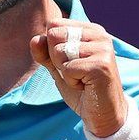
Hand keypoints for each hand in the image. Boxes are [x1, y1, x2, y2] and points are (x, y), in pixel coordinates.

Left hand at [30, 16, 128, 137]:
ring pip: (60, 52)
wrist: (103, 115)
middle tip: (76, 73)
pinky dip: (71, 82)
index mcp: (91, 30)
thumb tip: (35, 39)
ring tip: (82, 80)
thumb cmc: (82, 90)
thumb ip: (45, 53)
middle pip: (55, 35)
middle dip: (57, 59)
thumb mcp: (59, 69)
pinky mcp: (101, 65)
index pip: (54, 25)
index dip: (52, 48)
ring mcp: (102, 49)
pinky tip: (86, 86)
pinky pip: (68, 68)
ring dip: (65, 72)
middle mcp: (99, 35)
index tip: (70, 63)